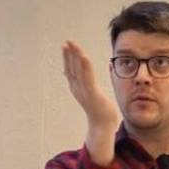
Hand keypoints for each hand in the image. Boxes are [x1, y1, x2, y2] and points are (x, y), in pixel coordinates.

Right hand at [62, 39, 119, 163]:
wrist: (103, 127)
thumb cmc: (99, 111)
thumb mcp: (91, 95)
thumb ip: (86, 86)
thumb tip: (84, 78)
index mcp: (77, 89)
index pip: (71, 70)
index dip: (67, 58)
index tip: (66, 46)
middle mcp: (78, 89)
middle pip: (71, 68)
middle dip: (69, 54)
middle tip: (66, 42)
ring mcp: (84, 91)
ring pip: (78, 70)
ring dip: (74, 56)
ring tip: (72, 45)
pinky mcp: (92, 94)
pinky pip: (87, 77)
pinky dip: (84, 66)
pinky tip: (83, 56)